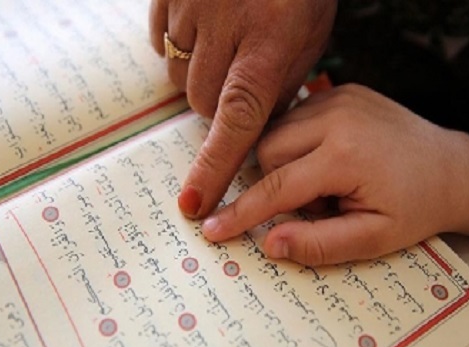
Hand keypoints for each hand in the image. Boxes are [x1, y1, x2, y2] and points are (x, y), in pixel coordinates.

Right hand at [149, 0, 337, 217]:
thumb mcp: (306, 40)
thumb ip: (277, 86)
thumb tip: (249, 130)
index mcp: (268, 46)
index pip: (236, 122)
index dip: (214, 168)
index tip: (194, 204)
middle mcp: (225, 29)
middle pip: (201, 103)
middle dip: (218, 105)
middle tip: (239, 79)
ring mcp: (191, 7)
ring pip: (179, 77)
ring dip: (198, 75)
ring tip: (225, 45)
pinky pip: (161, 42)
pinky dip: (178, 47)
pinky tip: (204, 28)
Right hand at [201, 84, 468, 264]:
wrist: (453, 170)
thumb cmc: (416, 208)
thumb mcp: (373, 239)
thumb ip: (319, 244)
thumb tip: (268, 243)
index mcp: (345, 155)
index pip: (276, 188)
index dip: (241, 212)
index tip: (210, 228)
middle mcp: (336, 116)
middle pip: (267, 152)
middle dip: (275, 184)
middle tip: (316, 204)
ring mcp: (338, 96)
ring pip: (276, 133)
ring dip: (287, 164)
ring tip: (327, 182)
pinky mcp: (340, 90)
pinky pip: (294, 118)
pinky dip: (298, 144)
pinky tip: (328, 160)